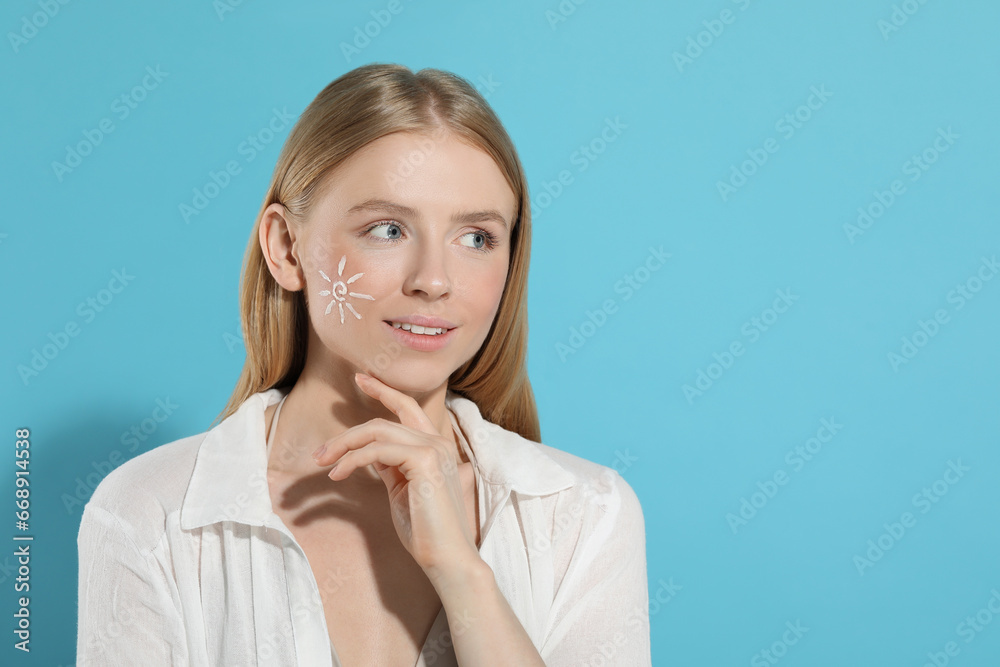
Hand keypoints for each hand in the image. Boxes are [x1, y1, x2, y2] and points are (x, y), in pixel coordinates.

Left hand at [312, 373, 479, 582]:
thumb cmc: (425, 531)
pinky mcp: (425, 461)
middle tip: (320, 454)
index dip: (384, 390)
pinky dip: (352, 461)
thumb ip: (390, 466)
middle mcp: (438, 442)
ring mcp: (434, 449)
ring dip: (343, 447)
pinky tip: (338, 475)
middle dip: (346, 435)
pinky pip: (377, 451)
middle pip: (383, 423)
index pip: (408, 408)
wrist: (447, 558)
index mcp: (436, 447)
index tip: (360, 379)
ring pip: (377, 433)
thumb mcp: (402, 490)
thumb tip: (368, 453)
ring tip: (323, 464)